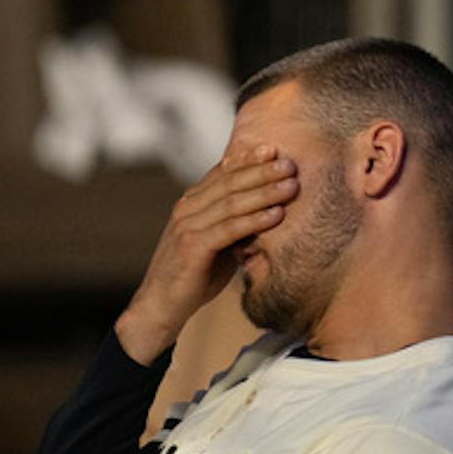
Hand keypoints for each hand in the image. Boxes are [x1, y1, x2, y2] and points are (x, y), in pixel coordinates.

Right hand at [116, 145, 299, 362]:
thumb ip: (236, 224)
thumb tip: (272, 210)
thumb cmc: (194, 274)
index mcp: (192, 202)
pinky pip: (229, 228)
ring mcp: (187, 225)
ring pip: (232, 202)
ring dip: (264, 192)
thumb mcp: (218, 242)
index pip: (222, 172)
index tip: (274, 149)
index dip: (248, 159)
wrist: (161, 305)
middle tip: (290, 163)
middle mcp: (187, 208)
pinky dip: (254, 220)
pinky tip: (277, 215)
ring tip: (291, 185)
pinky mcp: (192, 246)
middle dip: (263, 171)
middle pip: (230, 182)